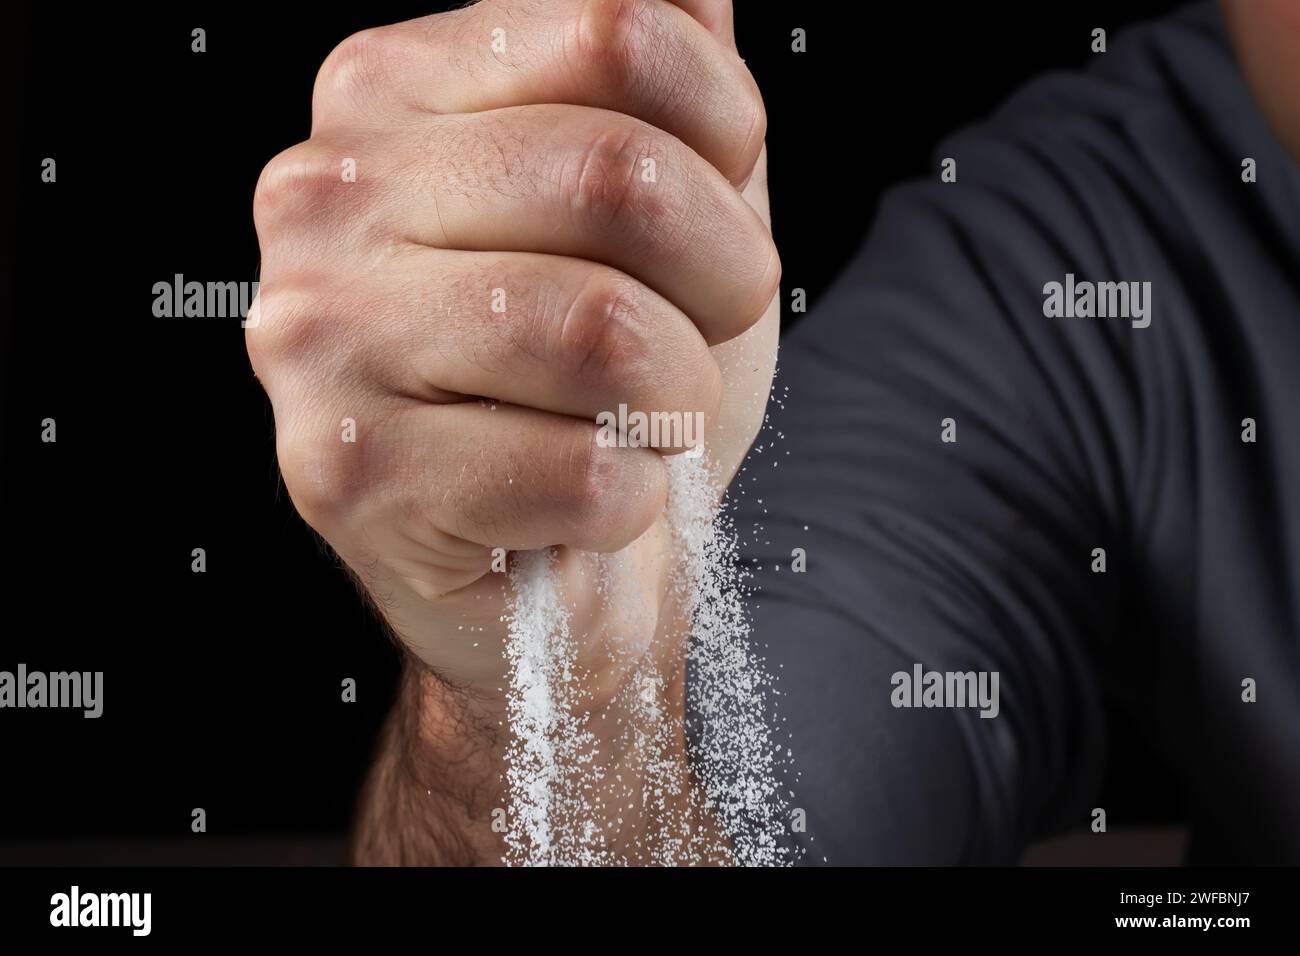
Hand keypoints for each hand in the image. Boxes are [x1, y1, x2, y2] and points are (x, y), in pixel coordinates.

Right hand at [248, 0, 778, 709]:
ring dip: (676, 398)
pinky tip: (584, 498)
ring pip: (601, 329)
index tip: (716, 214)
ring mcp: (318, 336)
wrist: (558, 558)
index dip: (727, 139)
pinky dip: (631, 499)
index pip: (619, 30)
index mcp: (389, 91)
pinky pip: (579, 469)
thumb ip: (656, 69)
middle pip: (618, 176)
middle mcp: (326, 196)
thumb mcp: (654, 207)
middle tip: (698, 337)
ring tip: (641, 420)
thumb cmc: (605, 383)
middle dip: (723, 280)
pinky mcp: (343, 473)